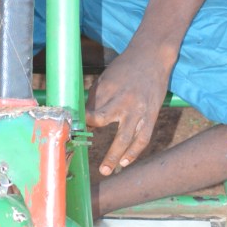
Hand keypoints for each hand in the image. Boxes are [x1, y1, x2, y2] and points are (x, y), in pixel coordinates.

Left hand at [86, 43, 171, 176]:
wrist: (152, 56)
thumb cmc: (125, 68)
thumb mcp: (105, 79)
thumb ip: (96, 99)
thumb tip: (84, 118)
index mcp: (107, 90)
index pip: (90, 111)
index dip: (82, 124)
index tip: (74, 133)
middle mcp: (122, 100)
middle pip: (104, 122)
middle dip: (90, 135)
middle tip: (83, 154)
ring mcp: (138, 109)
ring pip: (126, 137)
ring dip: (116, 156)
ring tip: (108, 170)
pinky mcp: (151, 115)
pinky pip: (143, 138)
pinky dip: (134, 151)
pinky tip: (126, 161)